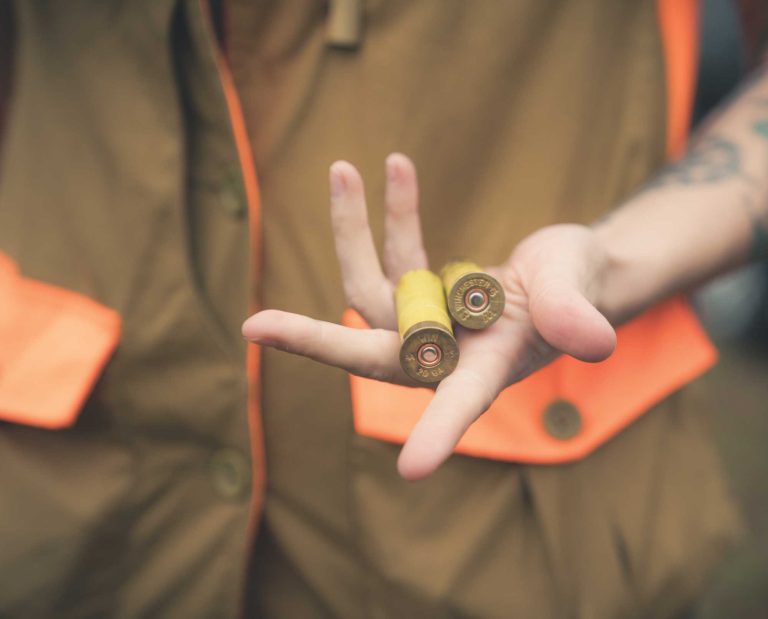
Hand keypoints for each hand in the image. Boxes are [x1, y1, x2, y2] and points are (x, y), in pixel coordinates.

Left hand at [242, 154, 615, 479]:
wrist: (567, 273)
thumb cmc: (581, 288)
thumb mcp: (582, 292)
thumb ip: (576, 314)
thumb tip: (595, 341)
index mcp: (490, 367)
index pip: (464, 405)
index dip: (443, 436)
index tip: (414, 470)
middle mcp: (447, 352)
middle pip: (372, 352)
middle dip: (315, 340)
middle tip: (255, 327)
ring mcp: (428, 322)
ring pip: (372, 287)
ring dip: (355, 228)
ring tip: (344, 169)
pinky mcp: (421, 290)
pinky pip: (395, 254)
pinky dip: (393, 213)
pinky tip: (394, 167)